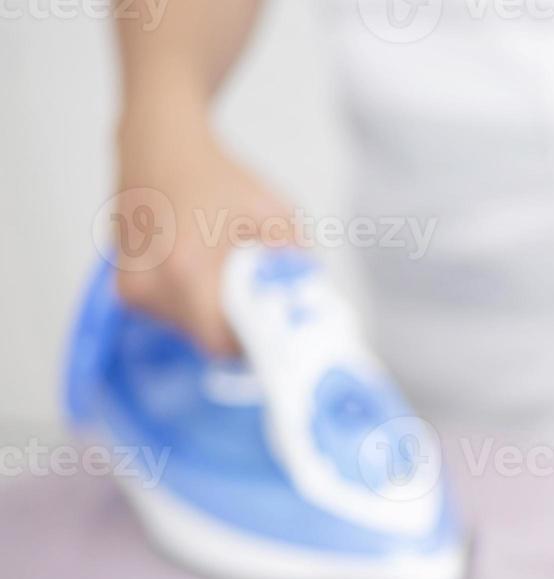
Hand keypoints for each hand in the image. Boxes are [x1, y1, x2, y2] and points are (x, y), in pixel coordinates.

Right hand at [111, 115, 295, 354]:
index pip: (220, 343)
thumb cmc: (217, 176)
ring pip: (187, 328)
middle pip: (205, 337)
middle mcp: (149, 284)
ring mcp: (131, 286)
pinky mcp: (125, 286)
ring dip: (214, 313)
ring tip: (227, 272)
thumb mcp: (275, 215)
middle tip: (258, 294)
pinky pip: (171, 314)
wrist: (159, 142)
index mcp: (185, 269)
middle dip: (237, 323)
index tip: (275, 332)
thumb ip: (295, 265)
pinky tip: (204, 268)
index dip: (252, 343)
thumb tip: (310, 306)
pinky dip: (194, 301)